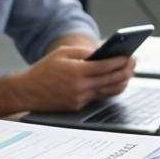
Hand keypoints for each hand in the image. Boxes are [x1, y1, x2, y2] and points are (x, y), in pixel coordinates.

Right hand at [17, 46, 135, 111]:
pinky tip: (113, 82)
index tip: (129, 56)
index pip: (105, 66)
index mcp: (76, 72)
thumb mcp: (61, 54)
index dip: (120, 61)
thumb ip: (82, 52)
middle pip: (111, 80)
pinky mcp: (77, 106)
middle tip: (132, 64)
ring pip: (108, 91)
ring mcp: (80, 99)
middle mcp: (80, 87)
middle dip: (125, 71)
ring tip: (127, 73)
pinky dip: (107, 89)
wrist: (27, 92)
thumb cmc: (43, 70)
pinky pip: (98, 97)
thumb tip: (101, 53)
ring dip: (121, 82)